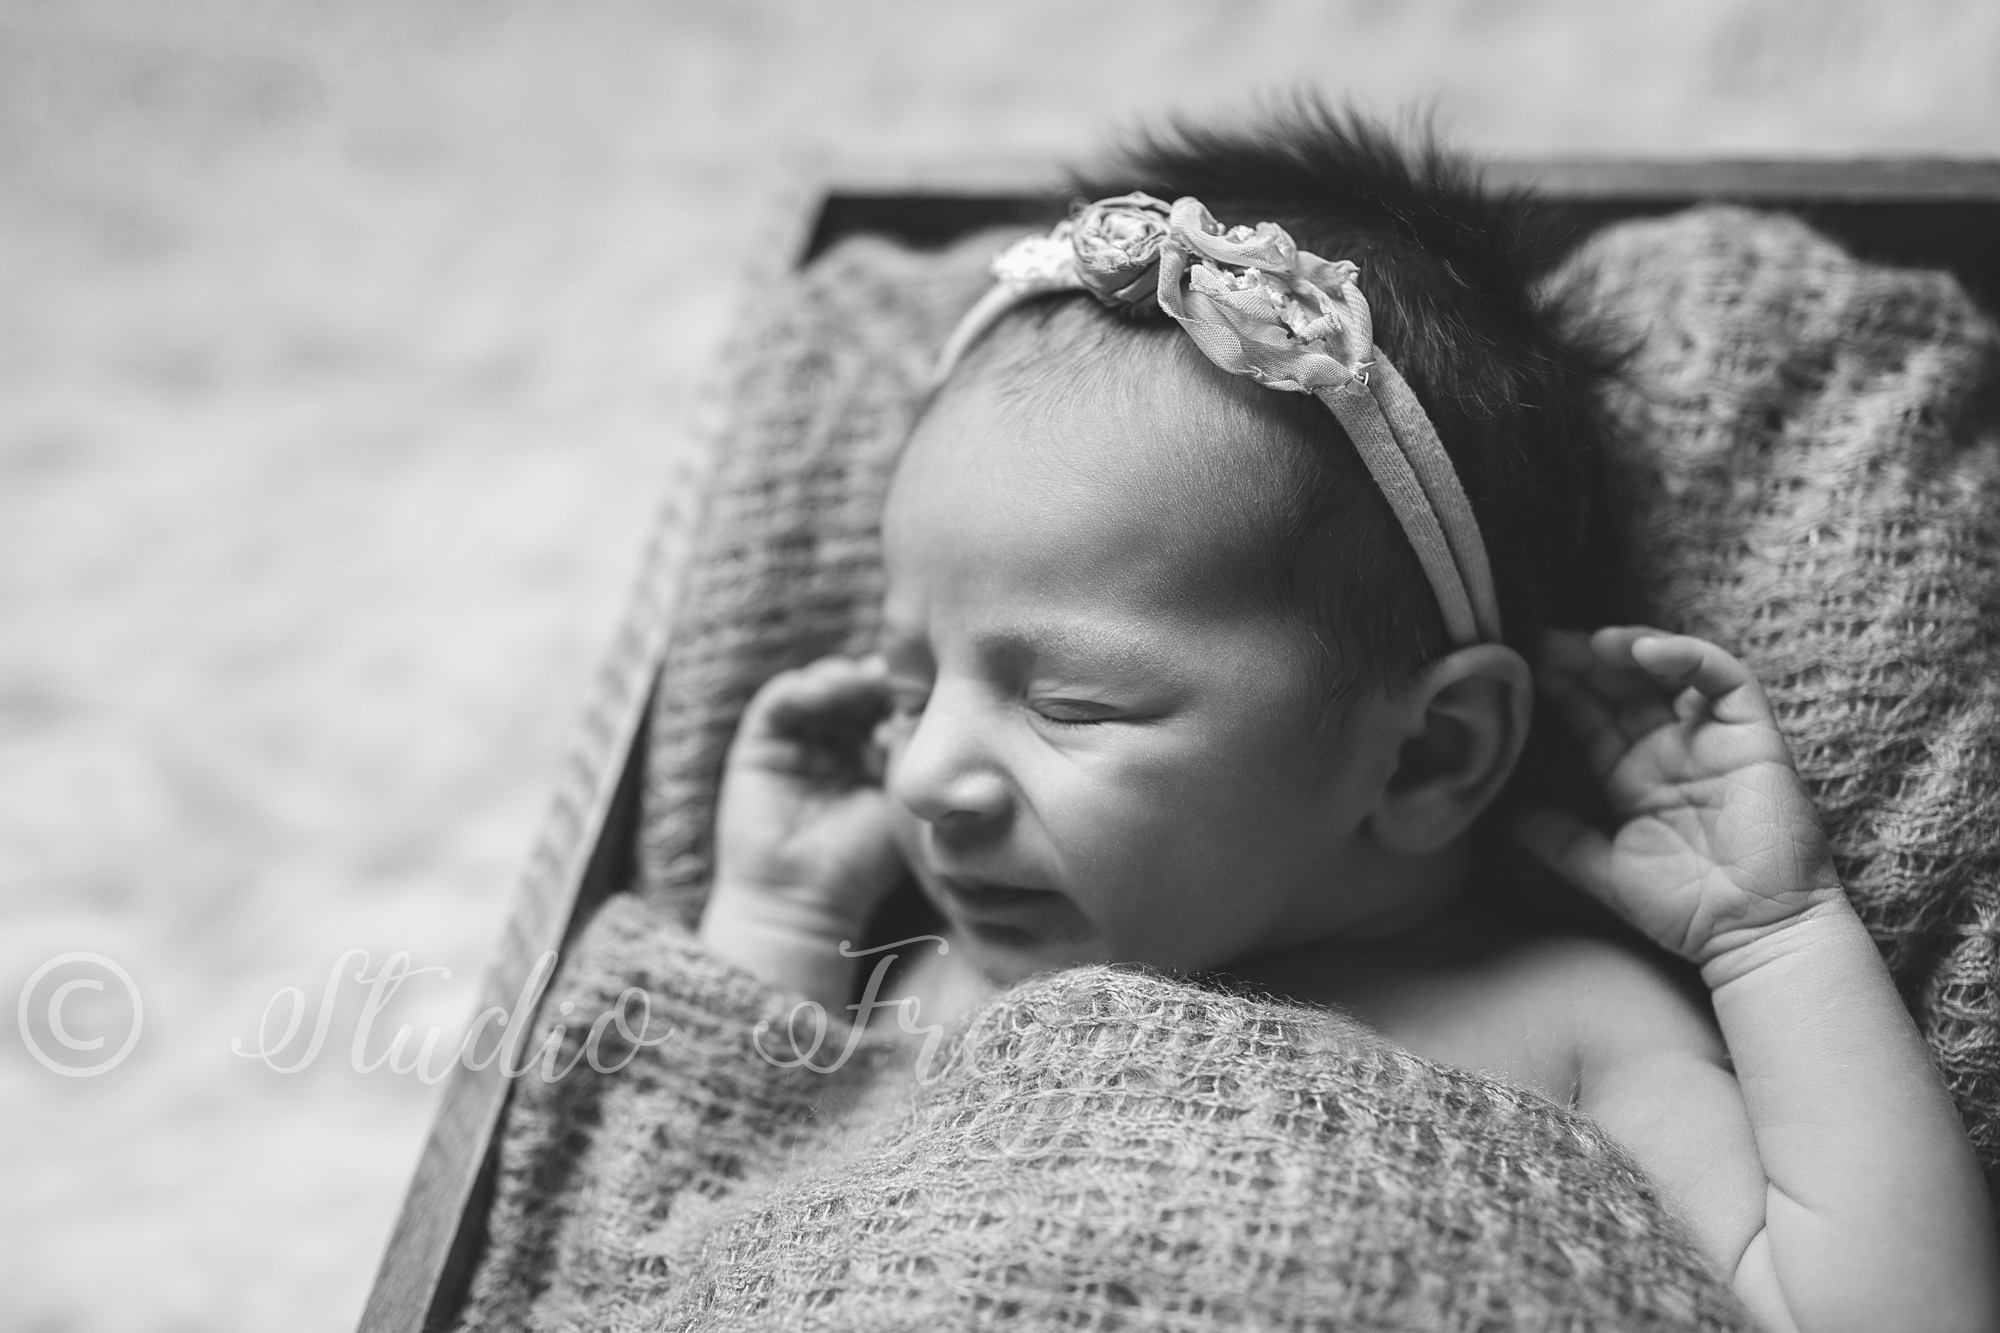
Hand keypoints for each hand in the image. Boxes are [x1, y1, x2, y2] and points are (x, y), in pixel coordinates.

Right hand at [709, 655, 904, 941]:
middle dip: (871, 678)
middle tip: (892, 676)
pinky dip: (802, 688)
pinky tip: (826, 689)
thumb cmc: (863, 859)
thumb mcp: (897, 797)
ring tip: (862, 681)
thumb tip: (923, 703)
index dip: (900, 692)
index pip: (884, 706)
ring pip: (816, 688)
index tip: (922, 687)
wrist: (806, 899)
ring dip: (839, 677)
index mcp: (868, 756)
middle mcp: (831, 745)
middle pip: (852, 691)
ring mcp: (795, 744)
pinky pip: (777, 701)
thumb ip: (906, 749)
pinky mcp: (757, 746)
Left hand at [1513, 627, 1847, 966]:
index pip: (1593, 715)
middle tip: (1545, 642)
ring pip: (1671, 670)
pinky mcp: (1753, 736)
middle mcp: (1671, 749)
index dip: (1563, 688)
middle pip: (1624, 685)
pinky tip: (1646, 653)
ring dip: (1631, 647)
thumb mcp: (1605, 871)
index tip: (1523, 667)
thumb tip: (1508, 819)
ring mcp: (1711, 739)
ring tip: (1591, 644)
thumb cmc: (1686, 911)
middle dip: (1586, 660)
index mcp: (1634, 774)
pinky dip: (1688, 656)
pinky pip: (1726, 679)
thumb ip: (1560, 842)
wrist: (1751, 935)